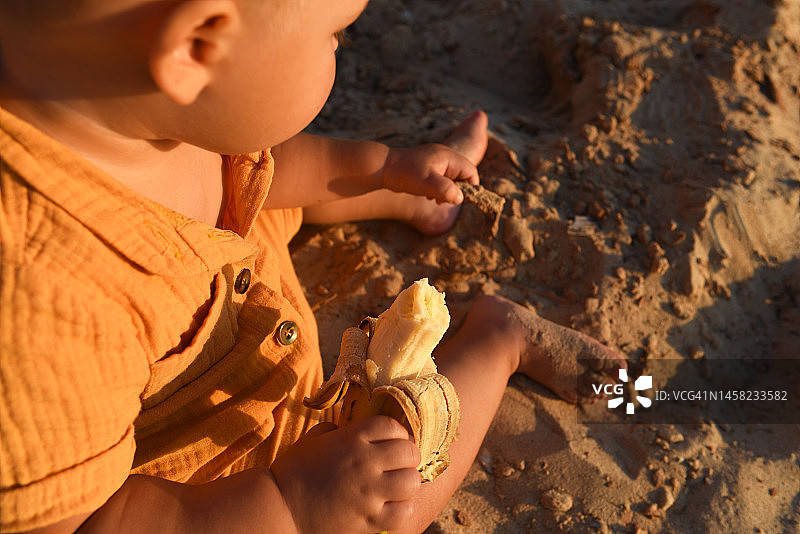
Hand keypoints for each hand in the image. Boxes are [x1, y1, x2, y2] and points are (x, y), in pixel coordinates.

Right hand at [270, 416, 421, 533]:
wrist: (278, 509)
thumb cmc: (293, 472)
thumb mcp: (313, 440)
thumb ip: (336, 430)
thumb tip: (349, 430)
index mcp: (351, 440)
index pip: (393, 426)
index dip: (396, 433)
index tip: (392, 441)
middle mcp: (365, 464)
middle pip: (409, 452)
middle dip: (407, 456)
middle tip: (397, 463)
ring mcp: (369, 493)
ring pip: (411, 482)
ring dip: (407, 482)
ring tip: (396, 485)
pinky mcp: (368, 520)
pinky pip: (403, 512)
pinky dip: (402, 508)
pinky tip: (391, 505)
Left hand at [382, 144, 478, 204]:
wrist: (382, 168)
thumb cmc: (406, 174)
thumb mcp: (428, 184)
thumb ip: (447, 190)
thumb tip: (460, 198)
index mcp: (448, 157)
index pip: (470, 171)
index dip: (470, 186)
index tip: (461, 199)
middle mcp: (444, 156)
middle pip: (462, 173)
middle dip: (458, 189)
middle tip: (445, 201)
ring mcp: (435, 160)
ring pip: (452, 177)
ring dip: (448, 190)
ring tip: (435, 199)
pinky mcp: (427, 167)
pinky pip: (441, 178)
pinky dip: (439, 188)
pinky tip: (428, 195)